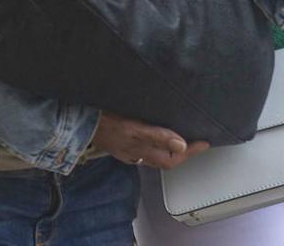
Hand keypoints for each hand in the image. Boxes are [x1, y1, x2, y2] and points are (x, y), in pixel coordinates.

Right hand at [90, 111, 209, 169]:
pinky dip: (154, 143)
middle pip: (164, 159)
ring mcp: (127, 150)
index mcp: (141, 151)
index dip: (190, 152)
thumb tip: (181, 145)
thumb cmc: (105, 123)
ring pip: (153, 154)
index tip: (205, 143)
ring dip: (168, 148)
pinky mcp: (119, 143)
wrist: (78, 123)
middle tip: (196, 142)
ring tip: (180, 138)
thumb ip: (157, 135)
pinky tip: (153, 135)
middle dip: (182, 153)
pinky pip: (142, 147)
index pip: (172, 158)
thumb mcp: (133, 128)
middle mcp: (136, 154)